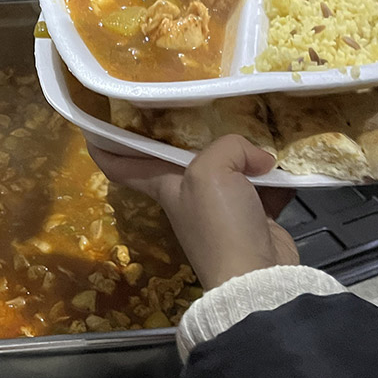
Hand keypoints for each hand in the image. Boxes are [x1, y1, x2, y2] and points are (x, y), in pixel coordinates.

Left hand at [89, 136, 298, 289]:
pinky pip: (263, 187)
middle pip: (184, 157)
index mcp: (165, 185)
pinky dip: (275, 178)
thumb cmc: (220, 223)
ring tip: (260, 129)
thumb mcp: (211, 172)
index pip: (123, 166)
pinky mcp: (254, 218)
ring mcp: (222, 207)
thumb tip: (261, 160)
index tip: (93, 127)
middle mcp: (189, 194)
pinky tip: (285, 165)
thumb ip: (229, 147)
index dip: (106, 146)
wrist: (256, 276)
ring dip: (246, 153)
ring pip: (230, 167)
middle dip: (194, 132)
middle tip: (207, 102)